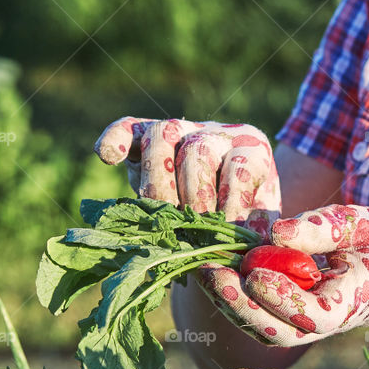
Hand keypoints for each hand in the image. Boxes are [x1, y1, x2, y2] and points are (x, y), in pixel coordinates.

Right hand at [94, 117, 279, 227]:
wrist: (224, 201)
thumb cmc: (245, 218)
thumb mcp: (260, 222)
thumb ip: (257, 229)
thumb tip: (252, 240)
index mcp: (251, 149)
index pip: (240, 168)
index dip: (232, 204)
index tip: (228, 234)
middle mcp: (215, 133)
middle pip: (197, 151)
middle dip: (193, 197)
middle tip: (193, 229)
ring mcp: (180, 129)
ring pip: (161, 137)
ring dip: (158, 182)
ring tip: (163, 217)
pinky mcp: (146, 135)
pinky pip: (127, 128)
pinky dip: (116, 139)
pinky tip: (108, 156)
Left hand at [196, 204, 368, 347]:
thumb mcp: (362, 224)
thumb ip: (322, 228)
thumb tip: (275, 234)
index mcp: (351, 302)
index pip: (312, 315)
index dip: (281, 298)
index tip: (253, 271)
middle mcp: (327, 324)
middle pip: (279, 333)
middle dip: (241, 307)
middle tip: (212, 273)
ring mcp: (308, 326)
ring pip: (265, 331)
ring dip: (231, 306)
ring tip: (206, 272)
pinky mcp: (293, 318)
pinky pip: (261, 319)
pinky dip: (236, 301)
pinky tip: (216, 274)